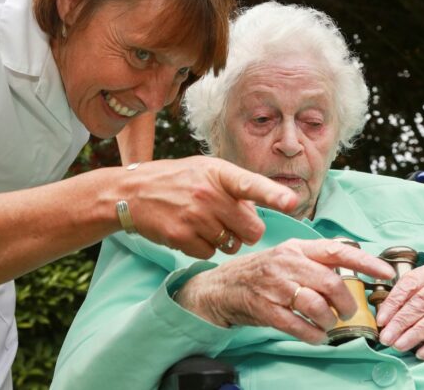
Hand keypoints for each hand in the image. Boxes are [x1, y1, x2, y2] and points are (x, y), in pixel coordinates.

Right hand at [125, 156, 297, 258]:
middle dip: (247, 231)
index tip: (291, 202)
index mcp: (218, 173)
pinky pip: (210, 253)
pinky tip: (190, 232)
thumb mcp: (206, 170)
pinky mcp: (180, 237)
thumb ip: (235, 186)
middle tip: (230, 222)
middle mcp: (207, 193)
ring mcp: (194, 216)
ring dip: (224, 240)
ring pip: (232, 245)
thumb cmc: (176, 179)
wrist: (132, 193)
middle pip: (252, 229)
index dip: (273, 195)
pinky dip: (204, 247)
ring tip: (204, 222)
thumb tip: (258, 211)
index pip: (251, 184)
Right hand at [174, 238, 395, 343]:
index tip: (387, 274)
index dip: (366, 262)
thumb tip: (352, 270)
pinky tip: (316, 336)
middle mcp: (285, 263)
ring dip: (329, 320)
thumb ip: (314, 261)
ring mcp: (273, 286)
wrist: (219, 287)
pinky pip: (298, 325)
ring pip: (316, 305)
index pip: (337, 251)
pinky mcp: (264, 308)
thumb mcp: (286, 257)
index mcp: (295, 248)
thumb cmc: (259, 274)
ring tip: (328, 324)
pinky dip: (313, 335)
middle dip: (347, 302)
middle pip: (331, 282)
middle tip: (347, 311)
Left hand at [376, 263, 423, 359]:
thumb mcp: (412, 281)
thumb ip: (397, 296)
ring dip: (415, 335)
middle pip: (420, 305)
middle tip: (386, 338)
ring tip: (398, 346)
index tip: (380, 320)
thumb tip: (381, 318)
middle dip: (401, 323)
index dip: (392, 304)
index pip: (407, 287)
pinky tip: (420, 353)